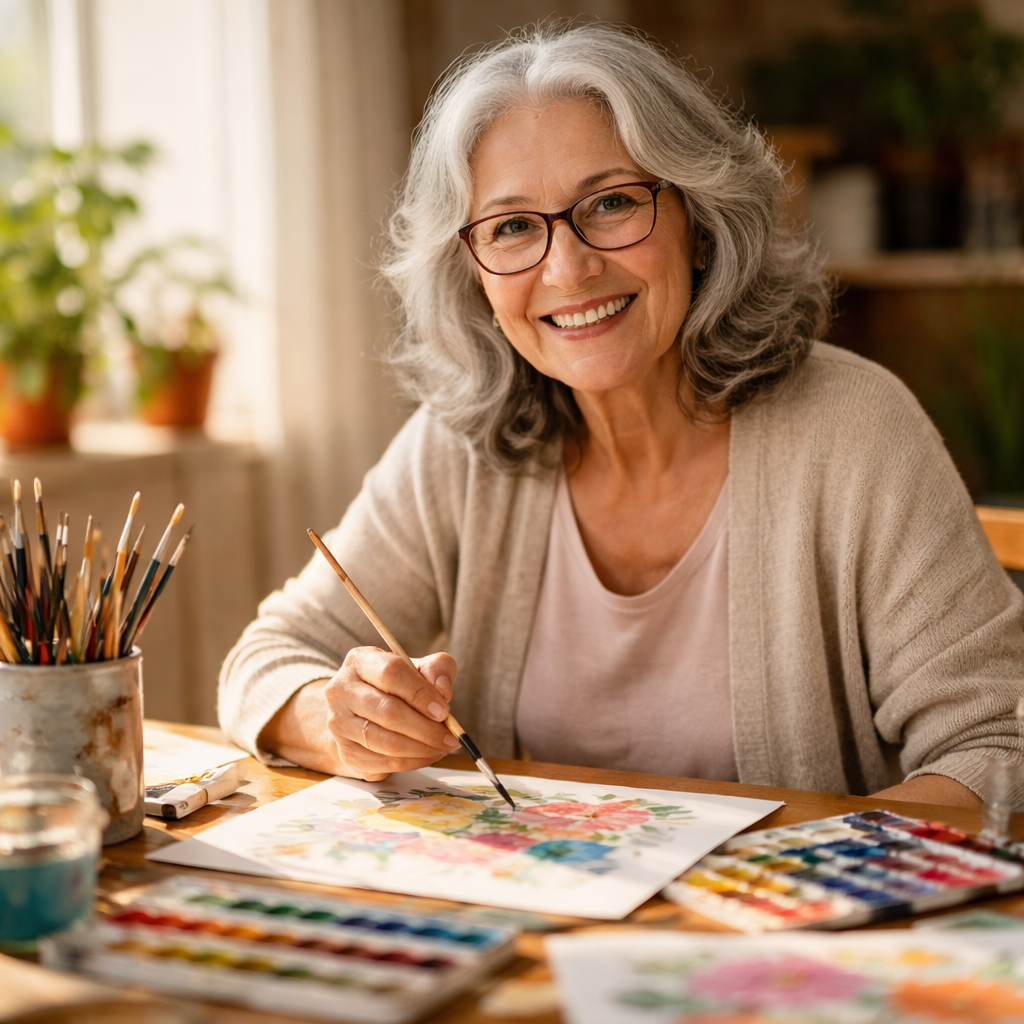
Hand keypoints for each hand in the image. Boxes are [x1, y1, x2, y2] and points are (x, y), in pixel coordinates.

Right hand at [324, 647, 460, 780]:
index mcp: (360, 661)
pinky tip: (427, 755)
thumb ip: (437, 669)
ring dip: (422, 749)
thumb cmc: (396, 686)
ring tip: (442, 747)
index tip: (443, 711)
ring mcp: (339, 723)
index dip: (420, 694)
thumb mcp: (418, 668)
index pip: (391, 673)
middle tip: (450, 736)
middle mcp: (342, 690)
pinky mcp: (345, 751)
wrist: (362, 712)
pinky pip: (384, 762)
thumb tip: (443, 691)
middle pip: (388, 712)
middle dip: (426, 728)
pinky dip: (412, 762)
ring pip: (386, 742)